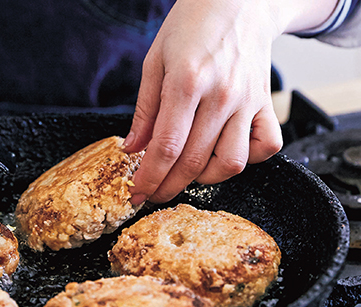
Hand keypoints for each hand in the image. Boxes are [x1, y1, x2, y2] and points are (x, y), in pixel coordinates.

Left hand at [123, 0, 336, 203]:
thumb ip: (144, 109)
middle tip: (152, 193)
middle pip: (193, 162)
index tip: (136, 192)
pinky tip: (223, 153)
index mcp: (187, 82)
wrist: (238, 0)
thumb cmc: (192, 26)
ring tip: (186, 172)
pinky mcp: (266, 103)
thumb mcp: (155, 60)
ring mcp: (248, 101)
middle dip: (168, 187)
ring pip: (231, 162)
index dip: (149, 177)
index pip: (166, 147)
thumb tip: (133, 148)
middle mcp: (221, 96)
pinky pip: (266, 146)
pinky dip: (247, 159)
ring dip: (205, 178)